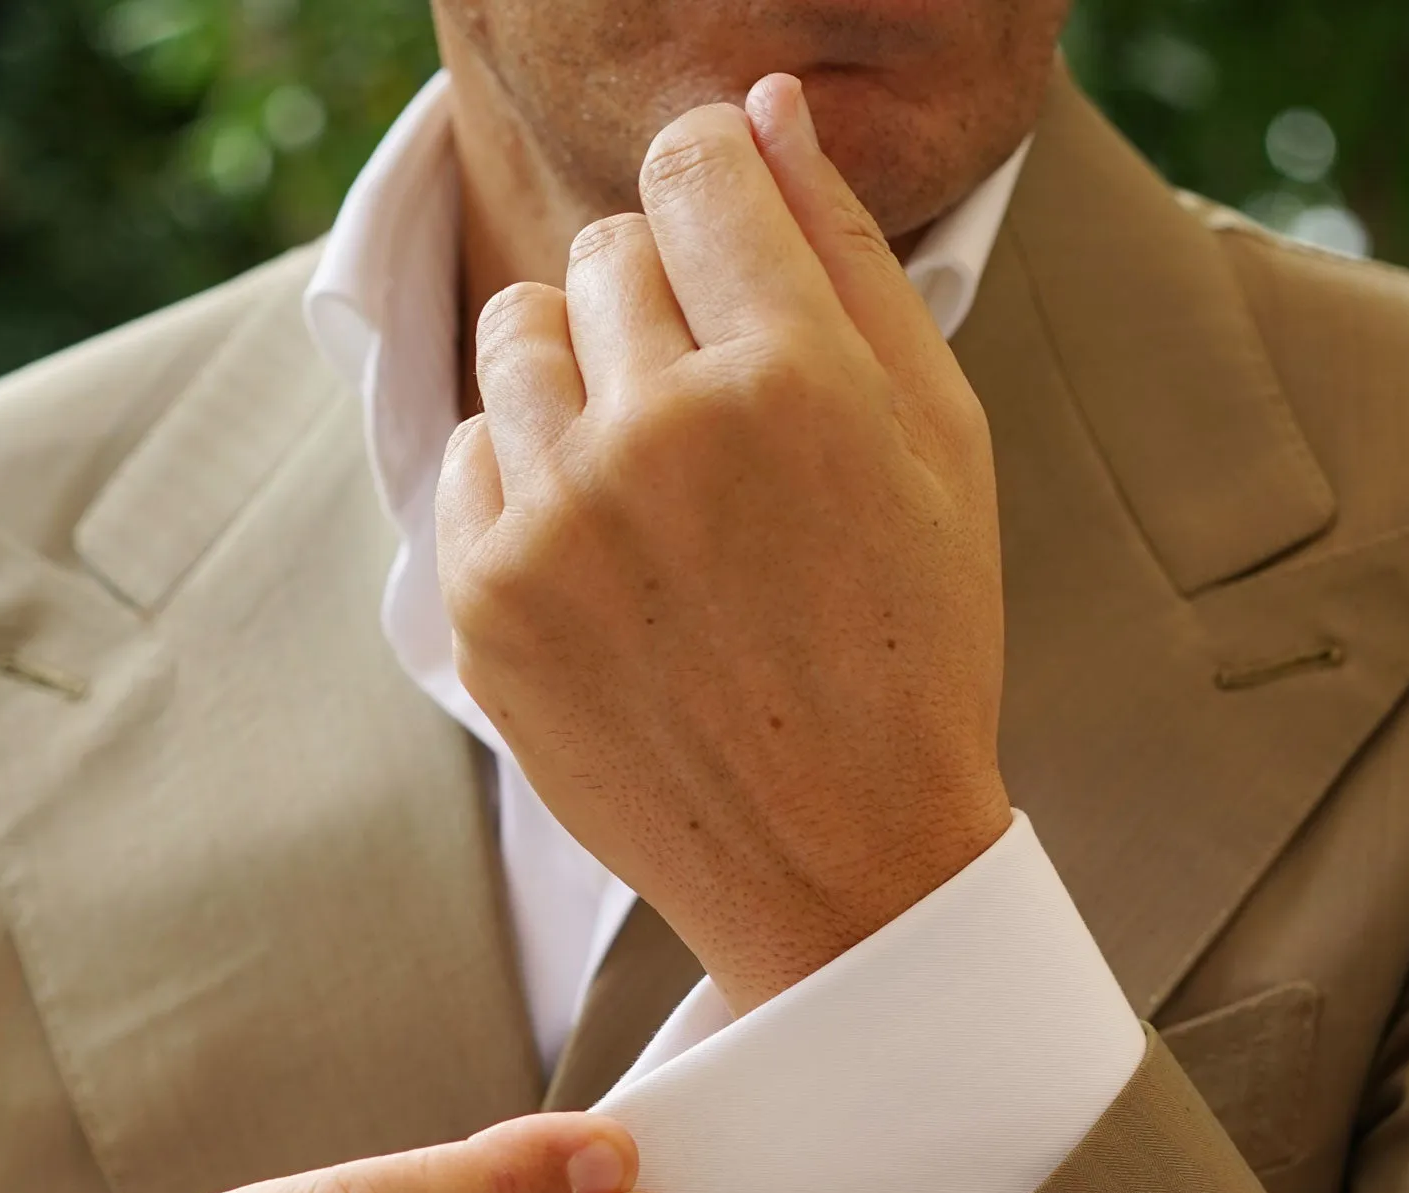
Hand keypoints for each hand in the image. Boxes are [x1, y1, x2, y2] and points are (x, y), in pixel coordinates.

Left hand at [436, 71, 1012, 1012]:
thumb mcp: (939, 441)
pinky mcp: (488, 601)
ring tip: (656, 486)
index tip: (731, 262)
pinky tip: (609, 558)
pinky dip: (528, 481)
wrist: (840, 866)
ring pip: (517, 335)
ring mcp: (559, 522)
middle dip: (659, 308)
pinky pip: (470, 451)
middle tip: (721, 431)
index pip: (693, 165)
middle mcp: (660, 432)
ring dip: (579, 380)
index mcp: (791, 375)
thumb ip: (850, 255)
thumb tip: (761, 110)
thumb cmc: (913, 648)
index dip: (716, 199)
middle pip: (605, 251)